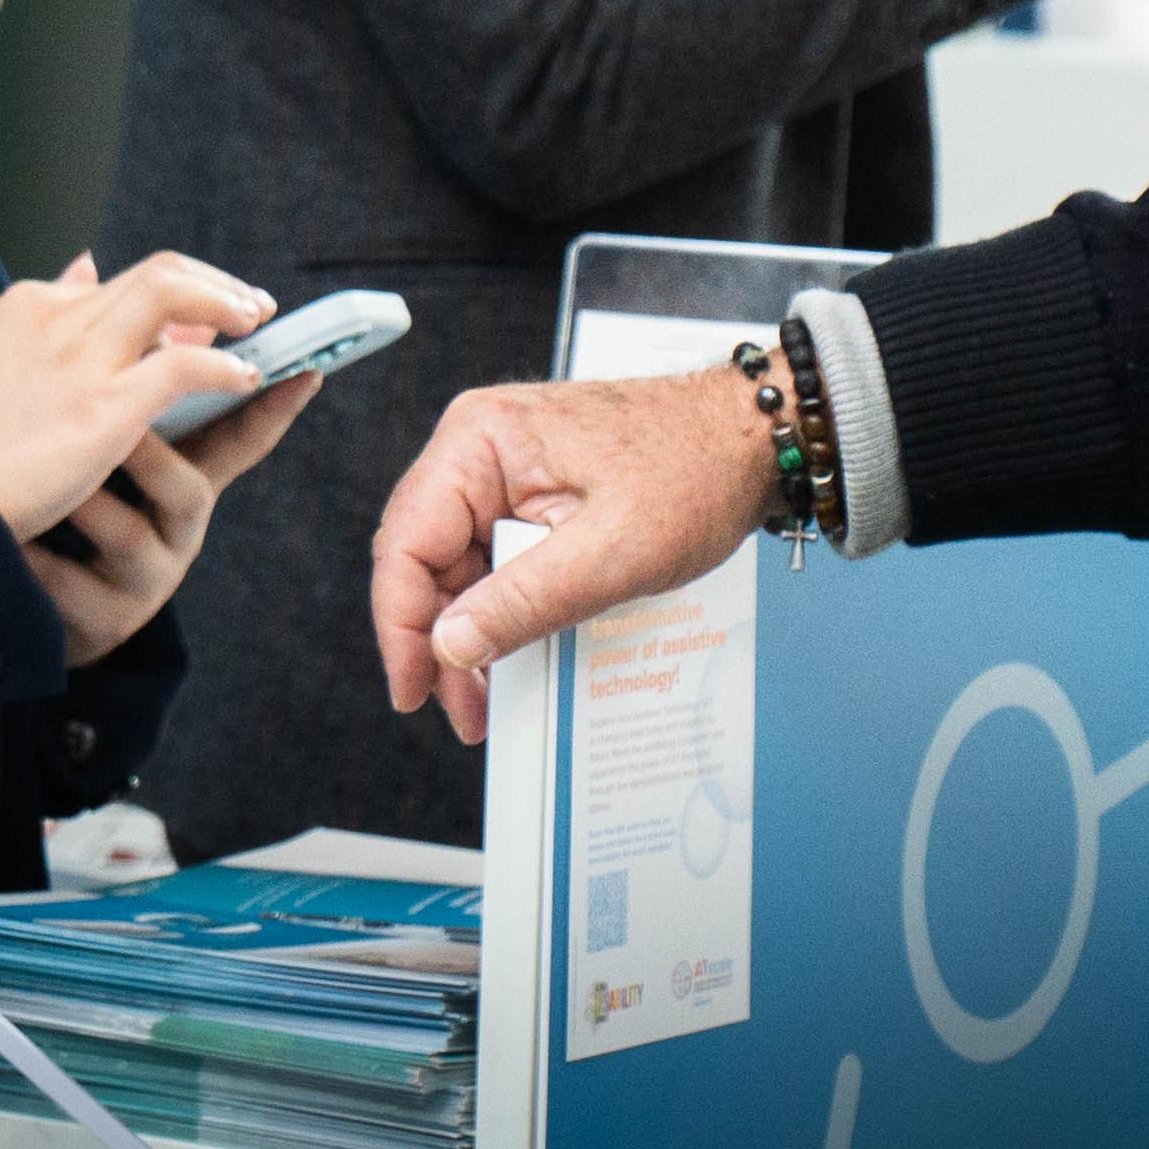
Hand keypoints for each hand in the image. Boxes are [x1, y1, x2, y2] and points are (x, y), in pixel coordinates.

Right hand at [0, 251, 273, 542]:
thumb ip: (34, 319)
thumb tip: (83, 267)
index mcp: (27, 306)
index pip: (113, 283)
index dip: (168, 296)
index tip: (196, 319)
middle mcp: (58, 317)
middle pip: (154, 273)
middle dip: (210, 283)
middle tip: (248, 304)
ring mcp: (82, 357)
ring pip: (172, 293)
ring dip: (224, 303)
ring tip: (258, 323)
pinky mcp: (103, 405)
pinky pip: (182, 366)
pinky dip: (221, 366)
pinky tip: (244, 379)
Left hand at [31, 381, 322, 665]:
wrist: (33, 597)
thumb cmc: (76, 499)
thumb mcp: (109, 442)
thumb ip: (121, 369)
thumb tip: (105, 268)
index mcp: (184, 478)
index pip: (236, 438)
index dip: (273, 408)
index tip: (306, 370)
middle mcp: (176, 530)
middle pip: (190, 489)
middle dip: (154, 455)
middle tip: (118, 423)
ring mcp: (143, 580)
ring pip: (126, 535)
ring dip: (86, 501)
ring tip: (47, 480)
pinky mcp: (102, 621)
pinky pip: (72, 586)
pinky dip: (42, 560)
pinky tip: (16, 540)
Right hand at [369, 370, 780, 744]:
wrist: (748, 436)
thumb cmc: (692, 472)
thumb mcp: (611, 553)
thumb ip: (524, 601)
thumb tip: (449, 646)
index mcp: (479, 442)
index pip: (406, 541)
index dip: (400, 625)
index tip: (413, 691)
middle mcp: (476, 447)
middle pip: (424, 555)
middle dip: (438, 639)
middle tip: (463, 711)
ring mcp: (502, 466)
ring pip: (457, 561)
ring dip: (470, 628)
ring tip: (488, 695)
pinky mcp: (527, 488)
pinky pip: (495, 553)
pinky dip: (502, 605)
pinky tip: (516, 647)